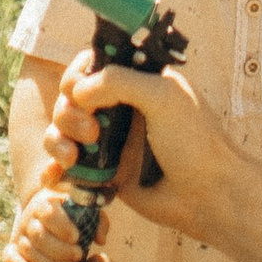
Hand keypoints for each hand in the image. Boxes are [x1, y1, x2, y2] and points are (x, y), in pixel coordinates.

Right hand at [4, 182, 94, 261]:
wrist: (47, 209)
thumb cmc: (71, 212)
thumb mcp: (85, 210)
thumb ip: (97, 220)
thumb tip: (101, 239)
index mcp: (44, 203)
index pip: (48, 213)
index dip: (62, 226)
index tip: (76, 236)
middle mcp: (29, 218)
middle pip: (39, 235)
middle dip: (59, 249)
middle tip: (78, 255)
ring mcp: (21, 234)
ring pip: (29, 250)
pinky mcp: (14, 248)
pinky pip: (8, 256)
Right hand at [49, 57, 244, 240]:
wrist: (208, 195)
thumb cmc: (194, 141)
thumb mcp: (162, 96)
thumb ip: (119, 82)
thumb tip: (77, 92)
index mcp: (137, 82)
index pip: (92, 66)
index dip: (77, 76)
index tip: (78, 91)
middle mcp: (120, 109)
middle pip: (70, 99)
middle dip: (67, 112)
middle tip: (90, 132)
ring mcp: (111, 142)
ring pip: (62, 132)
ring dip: (56, 140)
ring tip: (72, 158)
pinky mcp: (105, 174)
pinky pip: (67, 168)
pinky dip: (53, 169)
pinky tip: (54, 175)